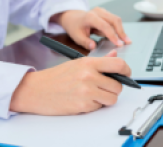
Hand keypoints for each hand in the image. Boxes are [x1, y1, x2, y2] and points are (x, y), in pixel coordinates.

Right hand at [9, 50, 130, 114]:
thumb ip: (98, 61)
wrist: (36, 90)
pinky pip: (99, 107)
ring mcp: (86, 92)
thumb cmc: (55, 77)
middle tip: (103, 87)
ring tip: (93, 94)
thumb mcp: (77, 63)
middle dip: (113, 88)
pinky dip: (94, 105)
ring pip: (112, 99)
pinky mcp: (83, 106)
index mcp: (88, 63)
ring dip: (106, 98)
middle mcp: (89, 76)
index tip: (126, 74)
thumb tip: (114, 55)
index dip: (126, 70)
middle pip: (118, 85)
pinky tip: (82, 100)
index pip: (118, 64)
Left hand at [51, 7, 131, 49]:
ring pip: (116, 19)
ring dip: (121, 30)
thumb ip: (85, 42)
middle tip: (127, 42)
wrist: (72, 17)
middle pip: (114, 20)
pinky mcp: (105, 13)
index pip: (105, 26)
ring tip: (126, 40)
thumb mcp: (76, 36)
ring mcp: (102, 11)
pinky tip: (120, 37)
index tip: (119, 44)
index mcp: (90, 17)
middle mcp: (98, 12)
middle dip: (122, 32)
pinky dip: (118, 28)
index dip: (113, 35)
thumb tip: (94, 47)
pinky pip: (114, 20)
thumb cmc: (74, 26)